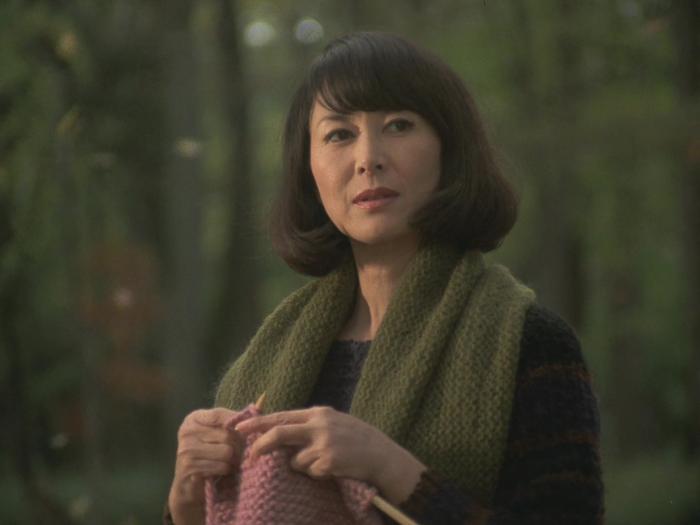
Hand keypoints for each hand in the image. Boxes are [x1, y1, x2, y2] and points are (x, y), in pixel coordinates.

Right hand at [168, 408, 242, 524]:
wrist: (189, 485)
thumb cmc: (210, 454)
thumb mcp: (221, 432)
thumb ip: (238, 418)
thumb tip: (262, 401)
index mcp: (194, 418)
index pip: (221, 414)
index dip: (237, 424)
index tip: (244, 433)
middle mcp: (187, 431)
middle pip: (227, 435)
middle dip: (238, 446)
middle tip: (239, 453)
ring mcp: (185, 449)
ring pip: (226, 452)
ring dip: (232, 460)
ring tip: (229, 462)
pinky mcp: (189, 467)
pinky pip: (221, 466)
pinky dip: (225, 470)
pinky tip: (221, 472)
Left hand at [234, 406, 425, 503]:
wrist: (383, 456)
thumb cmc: (358, 440)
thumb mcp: (334, 423)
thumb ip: (310, 425)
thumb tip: (280, 432)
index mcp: (319, 413)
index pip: (281, 416)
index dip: (258, 422)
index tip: (239, 428)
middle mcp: (319, 425)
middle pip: (279, 434)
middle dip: (260, 446)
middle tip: (249, 458)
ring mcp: (323, 443)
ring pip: (295, 461)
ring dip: (304, 467)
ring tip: (325, 463)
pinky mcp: (328, 462)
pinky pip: (310, 473)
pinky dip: (317, 475)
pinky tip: (334, 470)